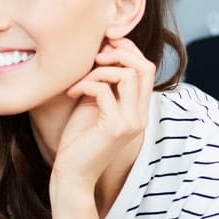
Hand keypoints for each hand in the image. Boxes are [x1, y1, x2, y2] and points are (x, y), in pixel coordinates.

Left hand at [51, 37, 154, 191]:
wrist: (72, 175)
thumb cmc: (79, 141)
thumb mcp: (95, 105)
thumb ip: (104, 83)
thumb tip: (103, 50)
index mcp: (139, 109)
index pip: (147, 68)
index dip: (128, 49)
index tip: (104, 43)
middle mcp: (141, 116)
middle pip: (145, 67)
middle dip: (120, 52)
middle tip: (95, 55)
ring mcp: (131, 122)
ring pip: (128, 75)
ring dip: (100, 69)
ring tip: (80, 78)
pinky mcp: (114, 128)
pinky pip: (103, 90)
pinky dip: (85, 84)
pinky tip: (71, 93)